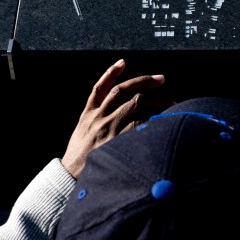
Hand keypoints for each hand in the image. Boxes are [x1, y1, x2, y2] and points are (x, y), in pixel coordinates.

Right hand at [61, 59, 172, 177]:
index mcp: (88, 114)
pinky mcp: (117, 140)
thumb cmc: (80, 159)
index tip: (123, 62)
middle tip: (160, 79)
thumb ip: (95, 121)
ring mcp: (108, 127)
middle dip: (144, 82)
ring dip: (155, 100)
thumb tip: (118, 113)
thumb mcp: (81, 134)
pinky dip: (152, 119)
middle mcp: (98, 117)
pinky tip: (163, 118)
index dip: (111, 73)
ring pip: (135, 103)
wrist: (69, 178)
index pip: (100, 87)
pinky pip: (139, 124)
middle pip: (124, 91)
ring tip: (170, 101)